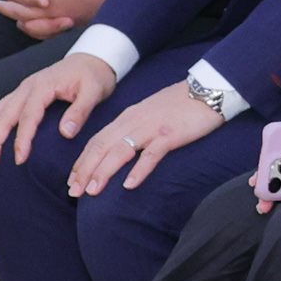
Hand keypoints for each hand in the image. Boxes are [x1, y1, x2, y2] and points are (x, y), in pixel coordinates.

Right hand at [0, 49, 118, 166]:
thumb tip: (66, 133)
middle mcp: (28, 86)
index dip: (22, 138)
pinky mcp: (23, 93)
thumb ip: (80, 111)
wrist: (93, 58)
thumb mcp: (95, 92)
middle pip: (5, 113)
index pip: (29, 115)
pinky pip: (1, 108)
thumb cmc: (94, 76)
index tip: (19, 159)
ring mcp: (23, 88)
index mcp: (44, 86)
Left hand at [68, 79, 223, 195]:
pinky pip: (151, 154)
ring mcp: (152, 128)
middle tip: (73, 192)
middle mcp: (134, 122)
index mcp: (128, 117)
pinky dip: (138, 170)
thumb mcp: (150, 113)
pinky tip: (129, 185)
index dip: (82, 161)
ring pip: (119, 151)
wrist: (209, 89)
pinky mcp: (170, 135)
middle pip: (101, 147)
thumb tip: (121, 147)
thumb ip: (134, 128)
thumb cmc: (182, 104)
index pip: (97, 140)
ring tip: (91, 192)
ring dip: (103, 172)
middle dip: (84, 170)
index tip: (72, 180)